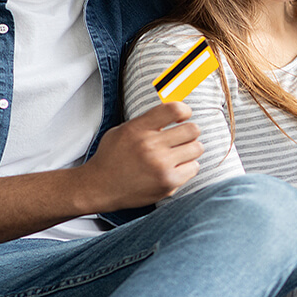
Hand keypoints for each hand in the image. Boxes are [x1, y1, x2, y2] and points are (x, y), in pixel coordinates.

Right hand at [77, 101, 203, 210]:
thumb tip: (176, 111)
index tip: (183, 116)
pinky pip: (194, 167)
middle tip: (181, 138)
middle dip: (189, 132)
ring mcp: (160, 165)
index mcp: (138, 128)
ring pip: (197, 148)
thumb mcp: (123, 130)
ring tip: (178, 154)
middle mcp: (150, 146)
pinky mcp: (168, 183)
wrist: (100, 187)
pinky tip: (175, 168)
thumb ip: (148, 121)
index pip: (174, 109)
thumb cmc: (113, 157)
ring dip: (190, 150)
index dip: (184, 110)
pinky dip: (188, 167)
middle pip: (192, 129)